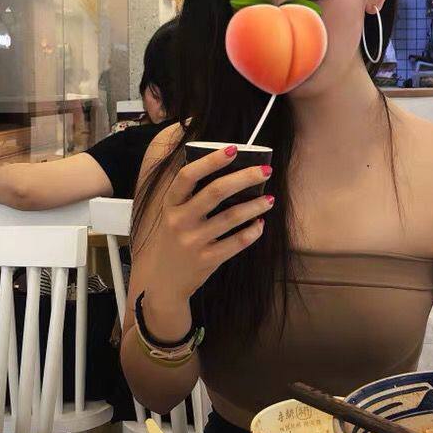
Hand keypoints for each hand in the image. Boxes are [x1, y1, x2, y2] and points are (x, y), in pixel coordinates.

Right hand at [138, 144, 273, 302]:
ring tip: (270, 199)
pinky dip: (252, 231)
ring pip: (231, 217)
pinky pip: (236, 243)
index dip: (211, 161)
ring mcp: (192, 241)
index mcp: (170, 204)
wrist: (162, 283)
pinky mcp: (206, 260)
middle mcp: (179, 220)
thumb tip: (229, 171)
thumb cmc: (173, 239)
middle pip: (216, 192)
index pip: (188, 175)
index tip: (233, 149)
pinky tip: (260, 223)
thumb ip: (191, 195)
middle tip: (265, 170)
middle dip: (245, 178)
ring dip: (255, 205)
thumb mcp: (173, 214)